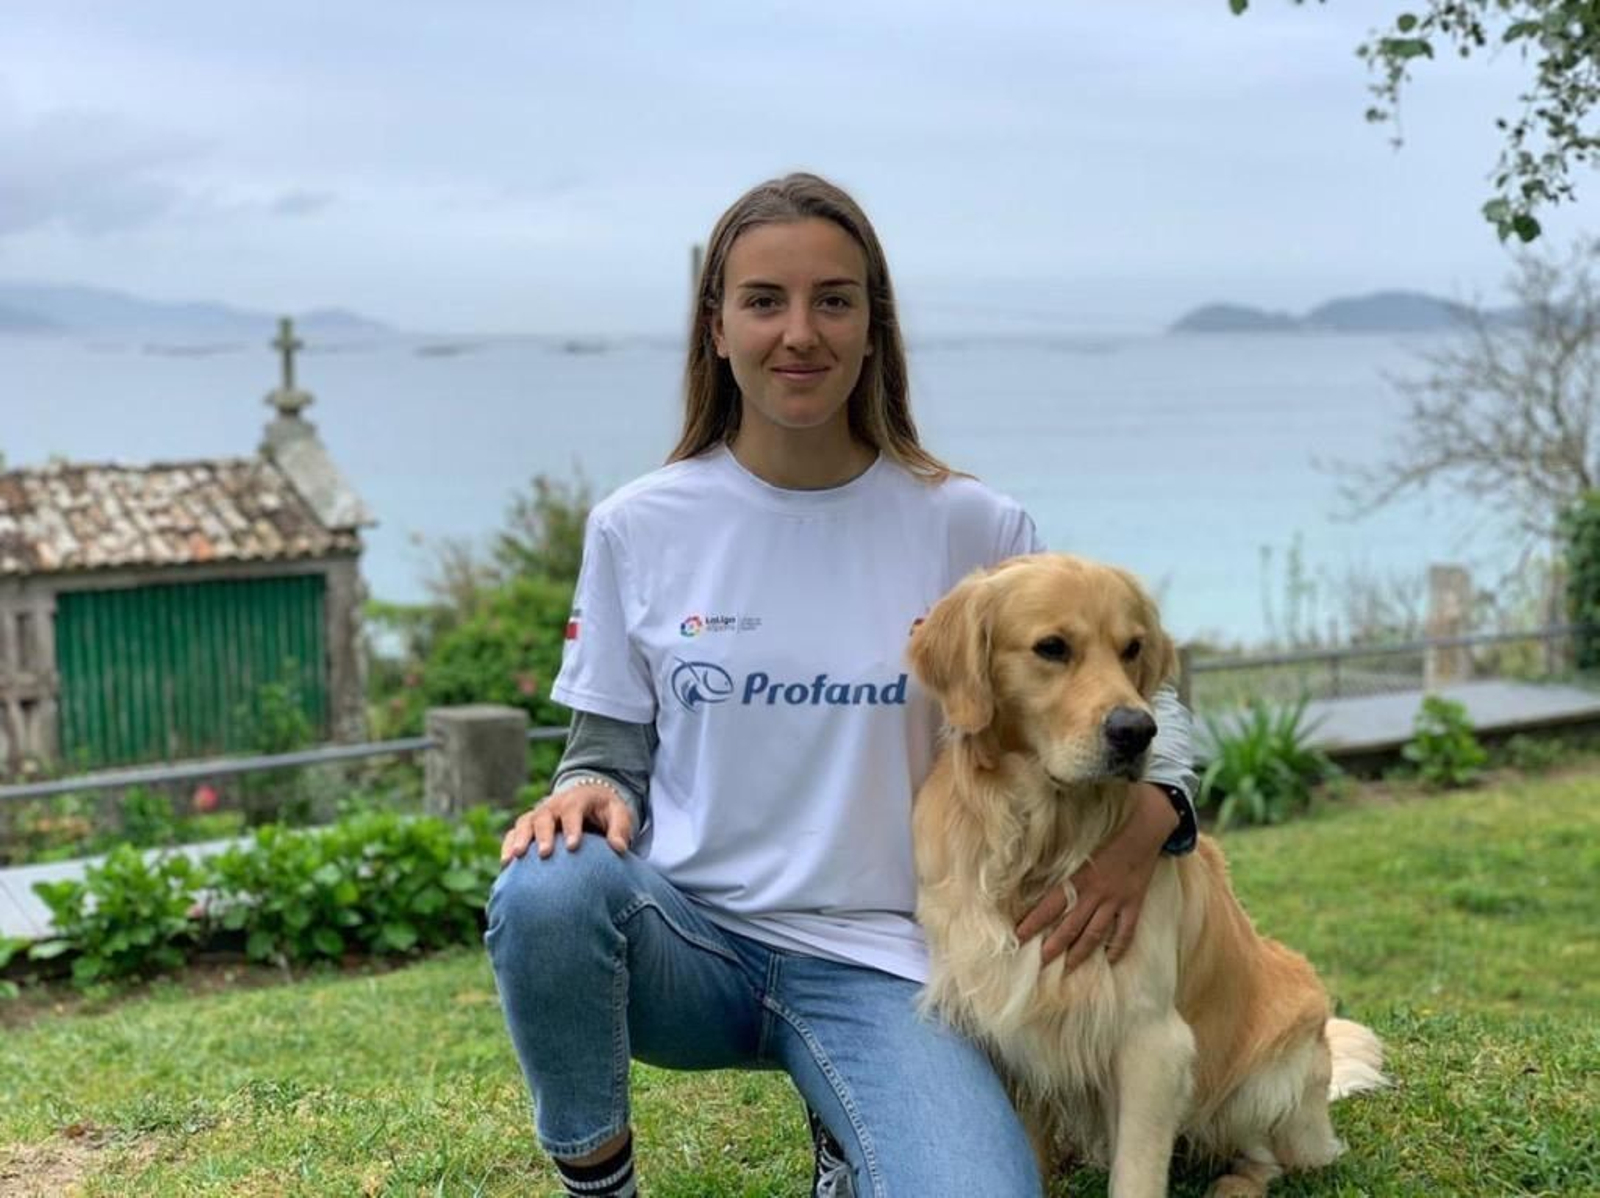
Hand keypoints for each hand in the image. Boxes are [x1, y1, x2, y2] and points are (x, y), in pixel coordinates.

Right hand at [500, 783, 634, 864]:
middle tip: (545, 854)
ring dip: (519, 840)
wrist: (587, 798)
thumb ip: (620, 829)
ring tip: (515, 858)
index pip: (572, 811)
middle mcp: (553, 805)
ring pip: (524, 824)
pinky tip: (505, 865)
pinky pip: (513, 833)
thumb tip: (619, 849)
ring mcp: (538, 814)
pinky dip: (507, 846)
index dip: (572, 827)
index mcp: (576, 800)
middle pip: (544, 817)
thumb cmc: (604, 811)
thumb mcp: (618, 813)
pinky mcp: (528, 825)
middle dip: (544, 835)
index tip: (573, 846)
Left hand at [1014, 782, 1176, 970]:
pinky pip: (1126, 932)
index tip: (1018, 936)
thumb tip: (1040, 884)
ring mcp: (1116, 901)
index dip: (1033, 922)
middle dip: (1054, 945)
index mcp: (1078, 878)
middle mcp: (1095, 893)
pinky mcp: (1134, 904)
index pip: (1050, 905)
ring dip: (1080, 953)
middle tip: (1041, 961)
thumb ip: (1065, 871)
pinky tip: (1110, 961)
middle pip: (1071, 926)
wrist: (1143, 830)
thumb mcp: (1080, 852)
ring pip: (1095, 933)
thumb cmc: (1107, 837)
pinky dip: (1118, 948)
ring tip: (1068, 968)